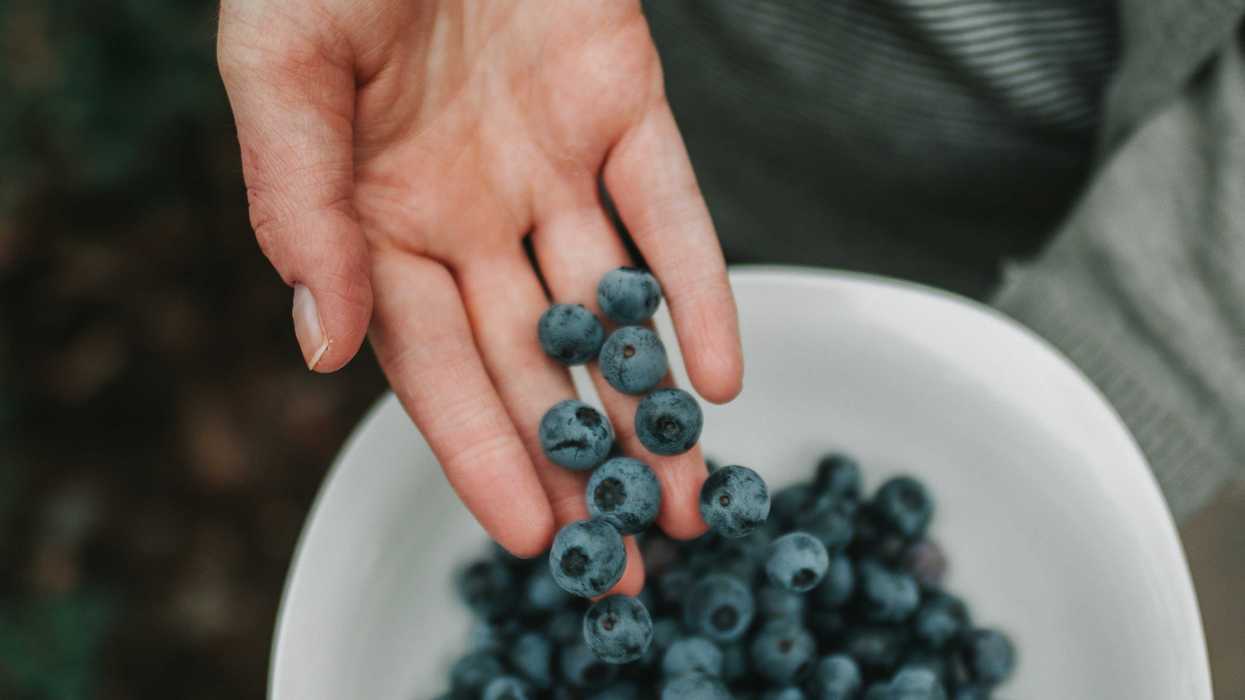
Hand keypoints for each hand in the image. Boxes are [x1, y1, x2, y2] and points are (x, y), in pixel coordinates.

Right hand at [217, 0, 742, 591]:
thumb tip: (322, 347)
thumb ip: (299, 206)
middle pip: (531, 359)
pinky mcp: (623, 104)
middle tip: (629, 552)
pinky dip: (697, 286)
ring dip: (650, 400)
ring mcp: (550, 163)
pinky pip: (668, 209)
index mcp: (375, 216)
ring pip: (609, 305)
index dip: (481, 451)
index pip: (430, 364)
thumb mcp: (283, 69)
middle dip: (579, 459)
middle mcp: (467, 209)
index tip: (533, 535)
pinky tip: (720, 371)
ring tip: (692, 492)